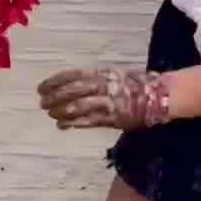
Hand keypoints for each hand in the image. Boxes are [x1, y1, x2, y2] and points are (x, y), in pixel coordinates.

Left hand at [36, 68, 170, 130]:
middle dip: (55, 97)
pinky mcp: (114, 119)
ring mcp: (108, 104)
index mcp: (102, 75)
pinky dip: (75, 123)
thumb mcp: (112, 77)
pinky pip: (91, 121)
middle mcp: (103, 87)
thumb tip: (68, 86)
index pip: (73, 76)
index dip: (55, 81)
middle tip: (41, 102)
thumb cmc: (133, 85)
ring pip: (79, 107)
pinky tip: (63, 125)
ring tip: (51, 114)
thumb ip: (93, 81)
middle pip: (73, 91)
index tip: (41, 87)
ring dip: (62, 111)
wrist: (159, 96)